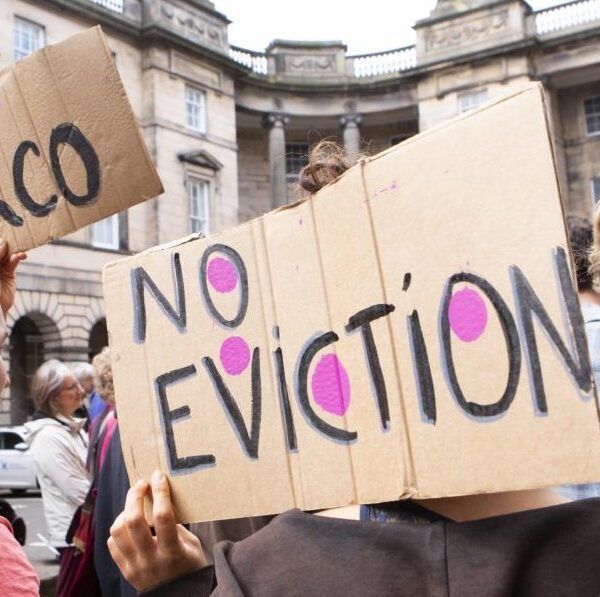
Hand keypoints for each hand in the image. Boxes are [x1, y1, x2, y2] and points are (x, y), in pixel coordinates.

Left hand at [0, 240, 25, 316]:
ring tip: (18, 252)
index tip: (3, 240)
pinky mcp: (9, 274)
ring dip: (13, 252)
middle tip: (9, 241)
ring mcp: (0, 269)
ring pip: (6, 256)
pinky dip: (17, 259)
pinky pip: (13, 263)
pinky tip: (21, 256)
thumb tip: (3, 243)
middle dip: (4, 246)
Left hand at [108, 471, 206, 591]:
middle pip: (133, 521)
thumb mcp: (191, 545)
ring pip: (117, 531)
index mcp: (172, 552)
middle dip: (135, 496)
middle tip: (141, 484)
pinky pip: (113, 544)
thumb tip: (161, 502)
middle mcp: (150, 559)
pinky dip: (119, 529)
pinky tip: (129, 524)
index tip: (158, 475)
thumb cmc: (189, 566)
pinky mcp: (124, 571)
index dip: (160, 492)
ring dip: (124, 511)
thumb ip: (176, 526)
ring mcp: (134, 566)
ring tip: (134, 504)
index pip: (162, 516)